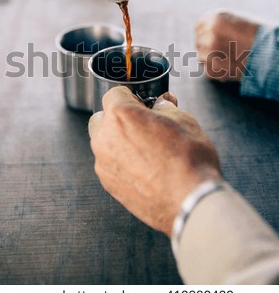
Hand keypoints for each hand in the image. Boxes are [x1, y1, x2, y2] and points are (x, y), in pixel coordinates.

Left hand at [88, 87, 220, 236]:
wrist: (190, 200)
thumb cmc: (188, 159)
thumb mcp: (183, 119)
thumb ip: (165, 106)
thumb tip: (162, 103)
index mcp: (121, 115)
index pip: (114, 93)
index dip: (131, 96)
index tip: (142, 103)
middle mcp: (105, 138)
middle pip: (103, 118)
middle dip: (118, 118)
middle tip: (143, 125)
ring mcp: (103, 163)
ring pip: (104, 143)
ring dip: (118, 140)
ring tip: (147, 149)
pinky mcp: (108, 184)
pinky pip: (109, 164)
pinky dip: (121, 162)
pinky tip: (145, 167)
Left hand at [195, 11, 259, 81]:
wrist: (270, 53)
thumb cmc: (256, 36)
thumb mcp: (235, 21)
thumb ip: (217, 25)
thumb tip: (203, 34)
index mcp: (214, 18)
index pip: (198, 28)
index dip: (205, 34)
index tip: (211, 40)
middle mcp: (209, 34)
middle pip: (199, 43)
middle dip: (208, 47)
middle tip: (223, 51)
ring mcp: (209, 52)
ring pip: (202, 57)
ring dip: (211, 59)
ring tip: (229, 58)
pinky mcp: (212, 69)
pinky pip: (208, 70)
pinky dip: (216, 71)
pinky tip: (230, 66)